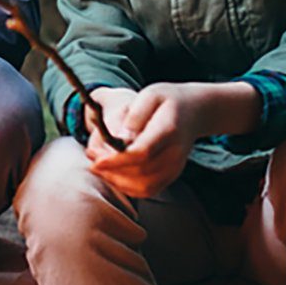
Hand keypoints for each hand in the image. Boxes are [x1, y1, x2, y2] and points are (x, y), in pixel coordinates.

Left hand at [86, 82, 203, 198]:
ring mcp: (175, 167)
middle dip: (111, 171)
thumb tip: (120, 138)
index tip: (96, 160)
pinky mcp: (172, 175)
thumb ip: (135, 116)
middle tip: (91, 160)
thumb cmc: (167, 100)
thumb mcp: (150, 95)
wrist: (194, 111)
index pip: (142, 153)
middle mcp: (175, 153)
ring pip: (144, 186)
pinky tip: (113, 175)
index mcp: (169, 130)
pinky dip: (128, 187)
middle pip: (141, 172)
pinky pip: (148, 190)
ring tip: (98, 167)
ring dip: (117, 182)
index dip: (116, 160)